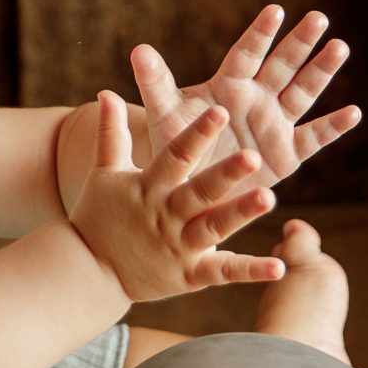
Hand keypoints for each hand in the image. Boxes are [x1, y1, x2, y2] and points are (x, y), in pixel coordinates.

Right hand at [67, 93, 287, 303]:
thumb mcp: (105, 172)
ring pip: (215, 228)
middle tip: (253, 156)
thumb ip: (111, 132)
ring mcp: (179, 247)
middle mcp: (166, 215)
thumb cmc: (97, 216)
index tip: (219, 112)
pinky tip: (279, 266)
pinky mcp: (190, 276)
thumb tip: (106, 92)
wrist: (87, 272)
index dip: (197, 134)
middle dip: (225, 173)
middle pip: (200, 191)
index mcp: (149, 187)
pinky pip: (223, 272)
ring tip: (269, 197)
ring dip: (242, 214)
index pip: (176, 156)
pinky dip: (250, 271)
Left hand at [133, 5, 361, 187]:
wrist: (189, 189)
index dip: (260, 34)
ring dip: (320, 72)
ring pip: (302, 93)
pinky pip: (313, 138)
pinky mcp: (287, 154)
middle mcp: (256, 98)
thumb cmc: (175, 147)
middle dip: (299, 43)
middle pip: (281, 66)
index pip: (246, 54)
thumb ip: (155, 83)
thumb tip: (138, 49)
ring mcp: (274, 124)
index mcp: (227, 85)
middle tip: (319, 18)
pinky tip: (354, 112)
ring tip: (340, 48)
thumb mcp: (164, 115)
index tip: (275, 10)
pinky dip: (333, 127)